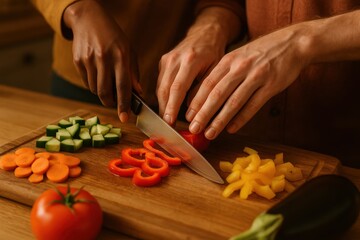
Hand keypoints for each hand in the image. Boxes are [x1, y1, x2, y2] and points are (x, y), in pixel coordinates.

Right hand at [63, 0, 141, 122]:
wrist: (89, 19)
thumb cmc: (114, 37)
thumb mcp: (129, 50)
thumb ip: (133, 73)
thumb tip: (138, 93)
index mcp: (121, 56)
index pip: (123, 86)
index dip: (124, 104)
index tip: (125, 118)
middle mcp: (104, 58)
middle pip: (105, 92)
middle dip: (110, 103)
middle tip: (115, 104)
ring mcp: (89, 59)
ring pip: (95, 89)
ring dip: (102, 94)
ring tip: (107, 85)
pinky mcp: (78, 61)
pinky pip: (86, 82)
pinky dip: (93, 85)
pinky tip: (98, 76)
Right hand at [156, 32, 223, 124]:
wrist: (205, 33)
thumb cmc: (214, 53)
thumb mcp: (215, 71)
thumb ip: (203, 91)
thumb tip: (191, 112)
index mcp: (190, 60)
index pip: (177, 88)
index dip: (172, 107)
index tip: (170, 122)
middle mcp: (174, 58)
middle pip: (164, 89)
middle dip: (164, 109)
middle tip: (166, 126)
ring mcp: (166, 59)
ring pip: (159, 87)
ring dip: (162, 105)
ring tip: (166, 121)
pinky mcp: (163, 62)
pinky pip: (160, 83)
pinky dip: (163, 96)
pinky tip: (167, 108)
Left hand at [186, 24, 309, 138]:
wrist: (292, 43)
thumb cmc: (261, 53)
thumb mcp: (238, 57)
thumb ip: (223, 73)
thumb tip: (204, 96)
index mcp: (229, 60)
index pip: (207, 83)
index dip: (196, 101)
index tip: (187, 116)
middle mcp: (240, 67)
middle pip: (217, 94)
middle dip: (203, 114)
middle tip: (193, 128)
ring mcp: (256, 76)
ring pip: (234, 102)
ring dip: (219, 120)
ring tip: (210, 133)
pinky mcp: (271, 85)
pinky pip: (253, 105)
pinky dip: (241, 119)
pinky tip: (231, 129)